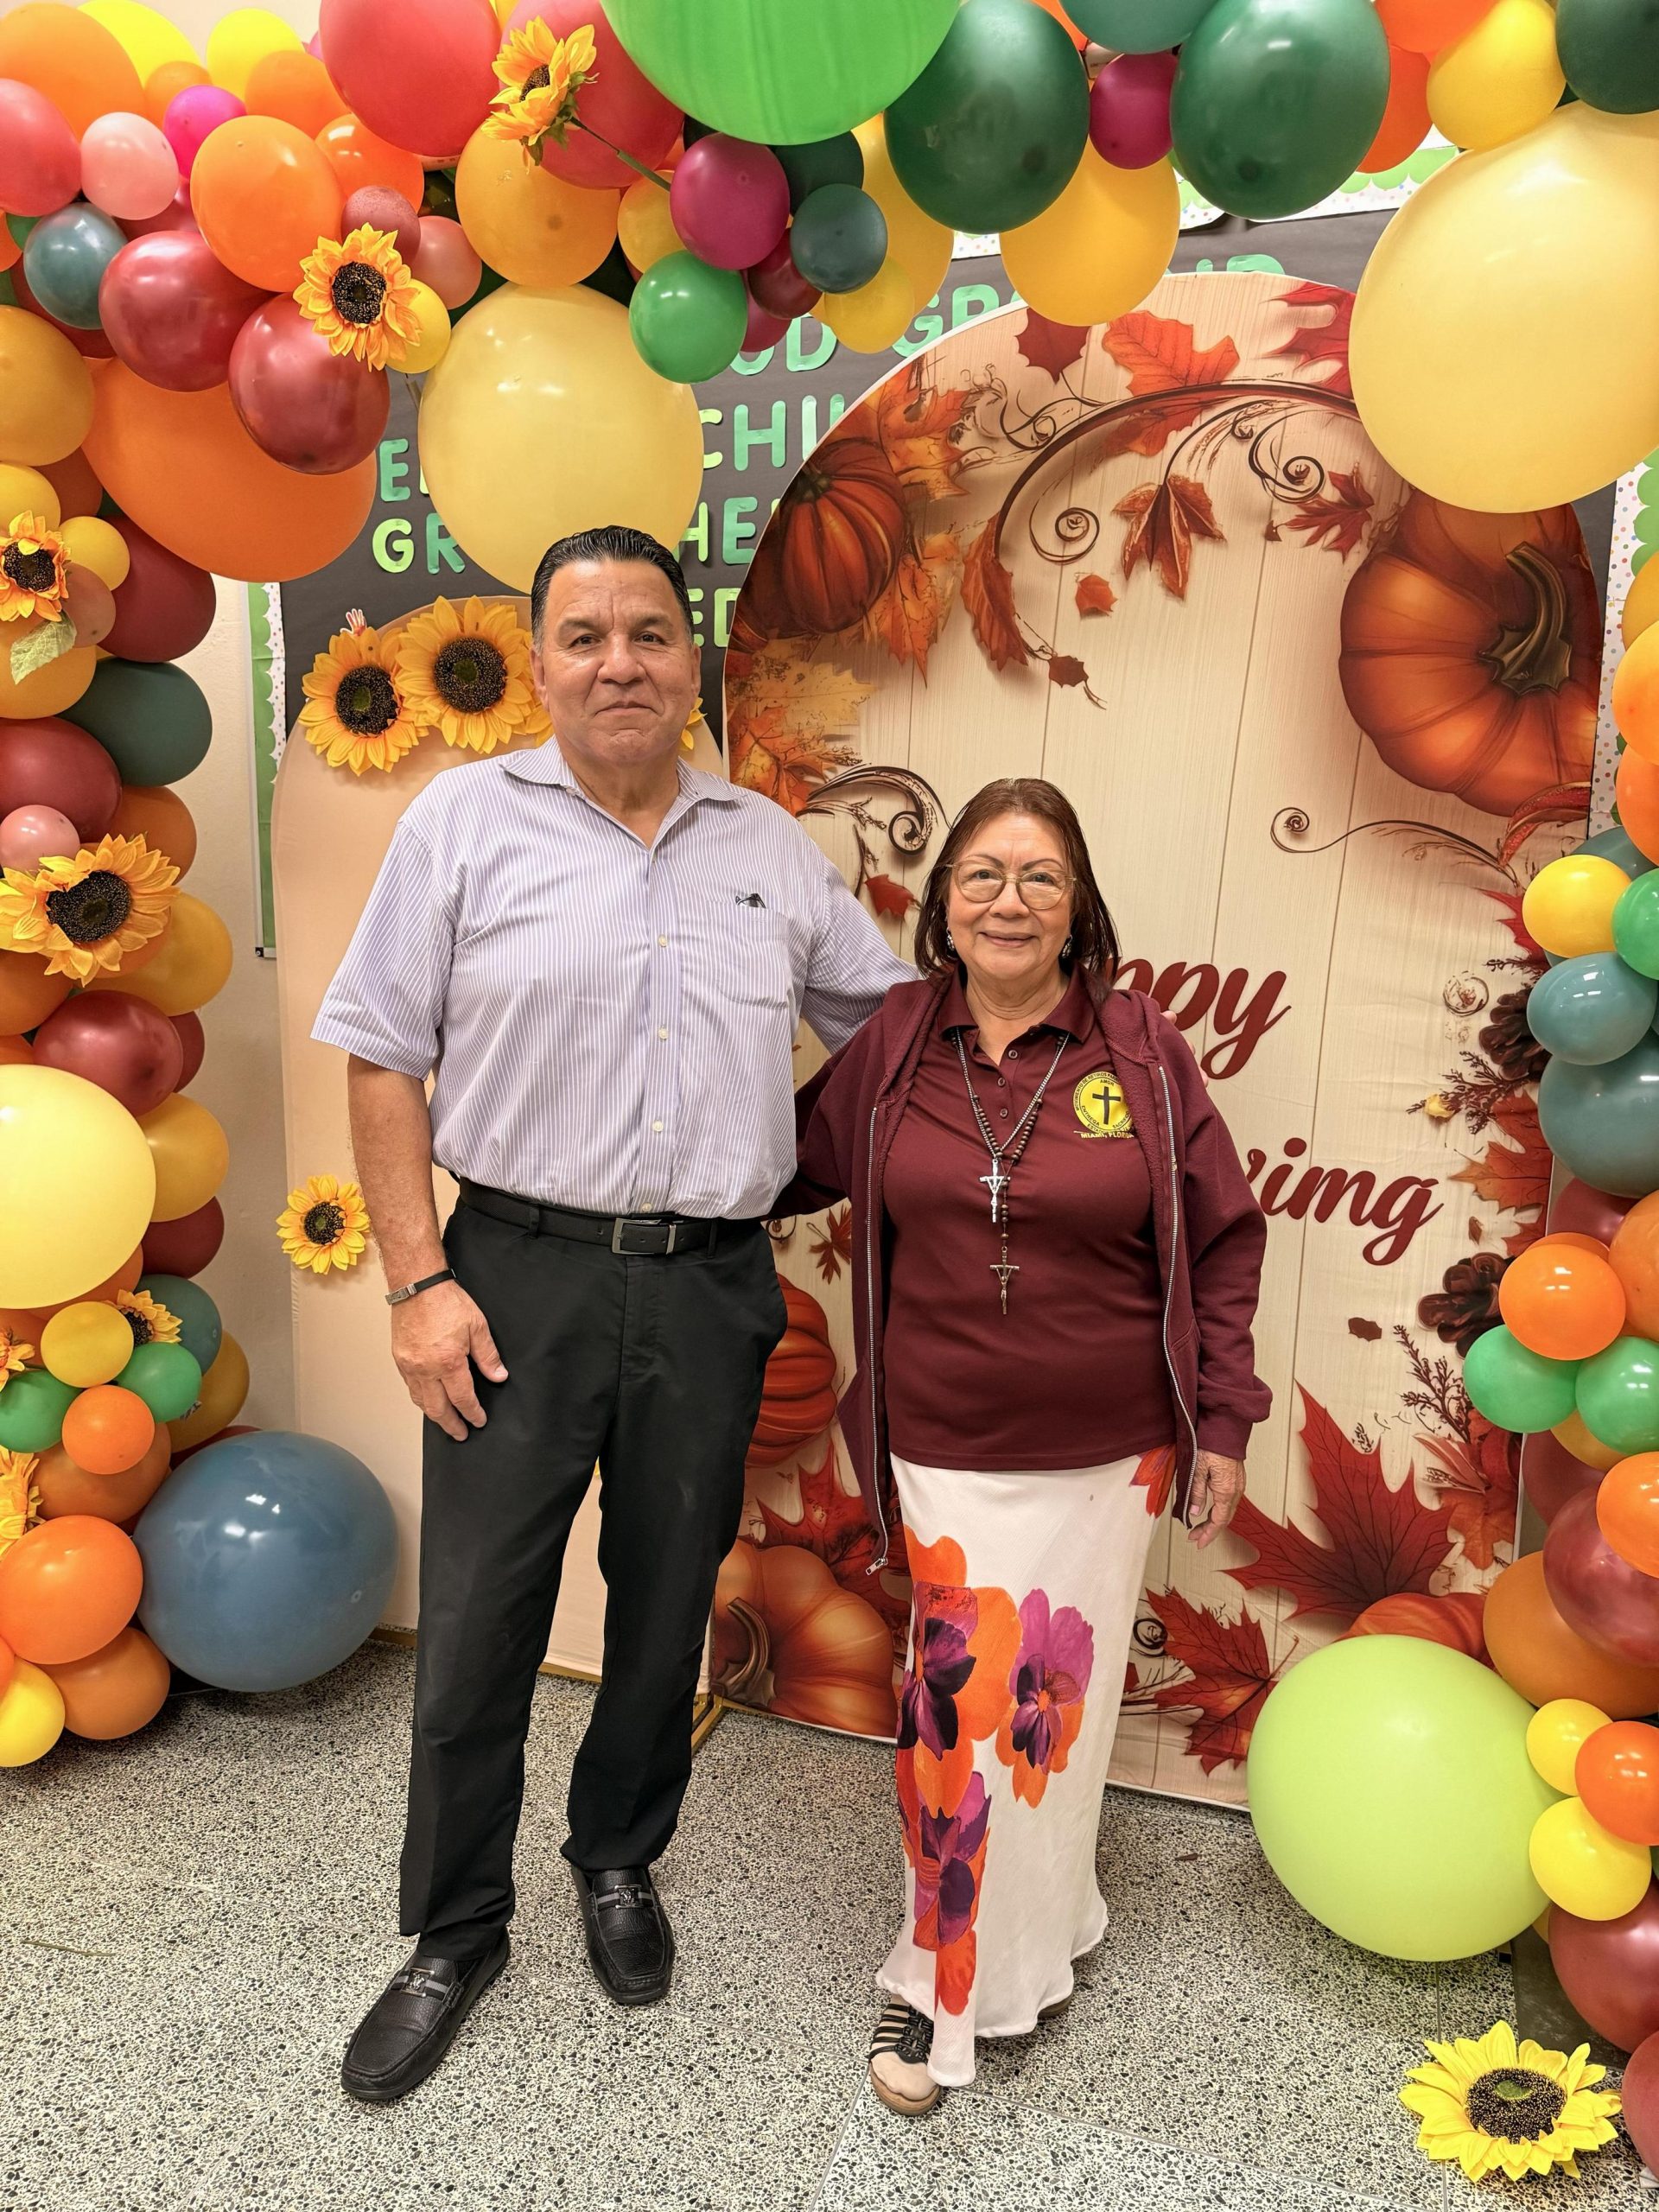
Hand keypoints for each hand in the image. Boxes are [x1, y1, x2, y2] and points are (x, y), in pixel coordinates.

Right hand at [390, 1281, 507, 1440]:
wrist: (417, 1285)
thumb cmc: (447, 1301)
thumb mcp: (477, 1327)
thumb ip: (488, 1355)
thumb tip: (499, 1376)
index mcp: (448, 1363)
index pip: (462, 1399)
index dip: (472, 1413)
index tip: (479, 1421)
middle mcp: (425, 1369)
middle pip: (438, 1409)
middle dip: (451, 1425)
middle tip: (461, 1434)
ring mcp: (409, 1366)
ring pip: (420, 1401)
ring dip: (434, 1415)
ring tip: (445, 1421)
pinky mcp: (399, 1359)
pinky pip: (410, 1387)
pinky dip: (421, 1398)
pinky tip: (428, 1399)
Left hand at [1186, 1451, 1244, 1549]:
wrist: (1226, 1426)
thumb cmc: (1211, 1443)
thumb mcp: (1197, 1469)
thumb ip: (1196, 1493)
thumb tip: (1195, 1513)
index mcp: (1226, 1491)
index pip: (1218, 1521)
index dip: (1208, 1534)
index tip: (1198, 1543)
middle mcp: (1236, 1490)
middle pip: (1224, 1519)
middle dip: (1209, 1531)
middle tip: (1194, 1537)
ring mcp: (1238, 1485)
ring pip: (1227, 1511)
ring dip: (1214, 1521)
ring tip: (1199, 1527)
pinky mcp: (1237, 1479)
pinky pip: (1229, 1501)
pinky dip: (1219, 1511)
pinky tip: (1210, 1511)